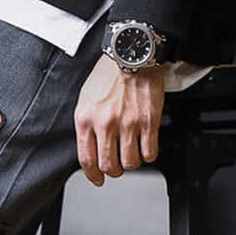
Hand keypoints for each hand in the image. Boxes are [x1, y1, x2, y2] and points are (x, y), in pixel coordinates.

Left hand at [74, 54, 165, 185]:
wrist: (132, 54)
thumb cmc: (108, 75)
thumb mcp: (86, 100)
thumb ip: (86, 125)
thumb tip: (90, 148)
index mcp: (86, 120)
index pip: (87, 159)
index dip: (93, 175)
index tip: (97, 179)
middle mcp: (106, 124)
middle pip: (109, 166)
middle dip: (113, 171)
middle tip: (117, 167)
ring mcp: (128, 124)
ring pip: (130, 163)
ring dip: (131, 164)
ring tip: (131, 156)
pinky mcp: (149, 122)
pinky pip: (149, 152)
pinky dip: (148, 155)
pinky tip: (145, 148)